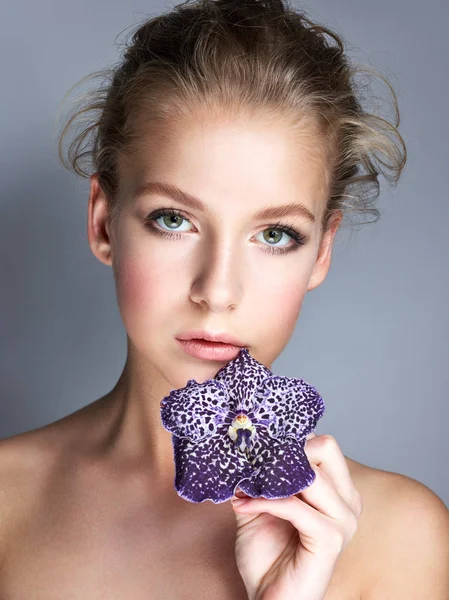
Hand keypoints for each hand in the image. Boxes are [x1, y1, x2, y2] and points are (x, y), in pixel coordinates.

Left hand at [230, 433, 362, 599]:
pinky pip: (295, 505)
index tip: (256, 448)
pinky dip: (264, 502)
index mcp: (336, 490)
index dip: (288, 441)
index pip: (322, 443)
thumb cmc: (267, 556)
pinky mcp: (330, 539)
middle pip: (325, 448)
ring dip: (269, 478)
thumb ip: (256, 476)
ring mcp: (343, 520)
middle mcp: (346, 501)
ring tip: (244, 489)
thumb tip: (240, 447)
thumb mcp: (258, 504)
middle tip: (255, 465)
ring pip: (310, 474)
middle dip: (286, 453)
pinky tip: (244, 506)